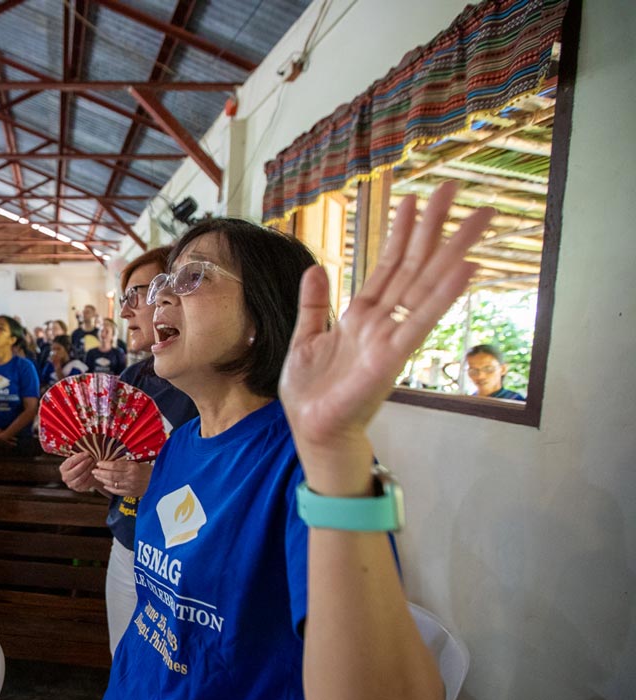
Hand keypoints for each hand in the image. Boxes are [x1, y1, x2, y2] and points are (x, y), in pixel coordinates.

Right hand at [60, 451, 100, 492]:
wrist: (85, 475)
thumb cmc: (81, 464)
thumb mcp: (78, 459)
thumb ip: (80, 455)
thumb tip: (87, 451)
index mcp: (63, 468)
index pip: (70, 462)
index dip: (79, 457)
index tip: (87, 453)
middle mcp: (65, 477)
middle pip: (75, 471)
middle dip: (84, 464)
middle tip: (91, 459)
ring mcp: (71, 484)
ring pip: (80, 478)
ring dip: (88, 470)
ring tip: (94, 464)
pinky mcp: (79, 489)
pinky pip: (85, 484)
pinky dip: (91, 477)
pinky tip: (94, 471)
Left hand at [92, 459, 152, 498]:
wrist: (159, 483)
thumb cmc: (149, 471)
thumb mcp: (139, 463)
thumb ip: (126, 464)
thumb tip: (111, 462)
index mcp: (133, 468)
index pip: (115, 466)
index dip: (105, 464)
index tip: (98, 463)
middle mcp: (131, 478)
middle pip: (111, 475)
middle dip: (101, 473)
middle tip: (94, 470)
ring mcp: (130, 487)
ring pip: (112, 484)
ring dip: (103, 480)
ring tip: (97, 476)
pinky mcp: (130, 493)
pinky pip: (117, 491)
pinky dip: (109, 488)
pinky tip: (105, 484)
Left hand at [279, 181, 494, 491]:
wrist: (312, 430)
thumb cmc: (312, 392)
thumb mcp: (305, 338)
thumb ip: (314, 304)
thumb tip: (317, 268)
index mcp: (362, 317)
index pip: (388, 266)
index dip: (400, 232)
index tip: (413, 198)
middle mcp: (383, 322)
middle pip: (414, 266)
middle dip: (434, 228)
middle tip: (454, 187)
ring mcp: (391, 338)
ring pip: (425, 285)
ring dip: (452, 250)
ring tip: (476, 217)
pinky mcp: (391, 358)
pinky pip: (420, 321)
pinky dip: (442, 295)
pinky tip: (465, 268)